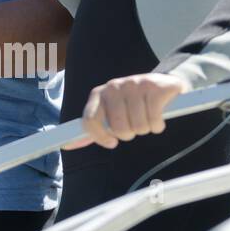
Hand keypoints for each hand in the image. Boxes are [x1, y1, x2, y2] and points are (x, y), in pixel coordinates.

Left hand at [63, 72, 186, 149]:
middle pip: (118, 128)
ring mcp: (134, 85)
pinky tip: (159, 117)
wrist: (162, 84)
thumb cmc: (132, 104)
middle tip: (134, 125)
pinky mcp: (154, 87)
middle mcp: (114, 86)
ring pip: (139, 126)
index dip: (100, 137)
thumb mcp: (110, 112)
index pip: (90, 120)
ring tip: (147, 118)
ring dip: (146, 128)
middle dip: (129, 133)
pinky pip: (154, 120)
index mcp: (99, 94)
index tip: (112, 143)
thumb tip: (67, 145)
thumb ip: (92, 129)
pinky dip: (158, 125)